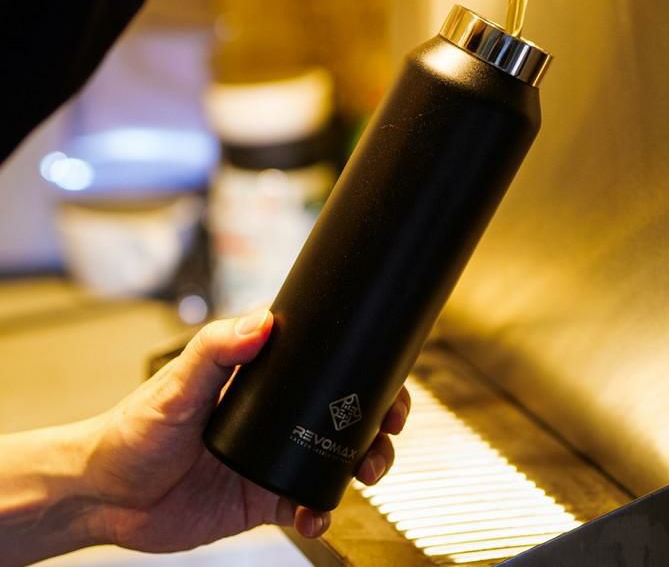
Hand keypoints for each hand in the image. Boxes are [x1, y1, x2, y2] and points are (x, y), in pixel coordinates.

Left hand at [82, 309, 409, 551]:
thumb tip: (261, 323)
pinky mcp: (265, 494)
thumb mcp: (177, 385)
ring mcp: (274, 452)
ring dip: (364, 461)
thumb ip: (216, 350)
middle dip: (377, 415)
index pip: (321, 355)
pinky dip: (321, 510)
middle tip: (391, 426)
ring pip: (338, 452)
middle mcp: (275, 410)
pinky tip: (315, 515)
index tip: (385, 371)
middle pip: (342, 405)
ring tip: (367, 471)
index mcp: (261, 374)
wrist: (107, 497)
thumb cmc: (135, 430)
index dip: (360, 361)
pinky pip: (309, 500)